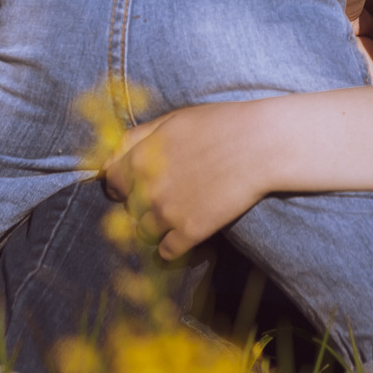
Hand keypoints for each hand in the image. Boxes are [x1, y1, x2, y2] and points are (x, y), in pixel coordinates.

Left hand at [101, 102, 275, 259]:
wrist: (260, 146)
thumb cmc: (219, 124)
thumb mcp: (171, 120)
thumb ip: (137, 138)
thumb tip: (111, 159)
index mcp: (139, 159)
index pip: (111, 182)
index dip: (121, 184)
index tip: (132, 186)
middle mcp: (147, 189)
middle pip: (128, 208)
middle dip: (141, 203)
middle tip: (165, 195)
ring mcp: (168, 213)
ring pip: (144, 231)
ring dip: (156, 226)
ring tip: (176, 214)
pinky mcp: (191, 232)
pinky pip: (166, 251)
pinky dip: (171, 247)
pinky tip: (184, 234)